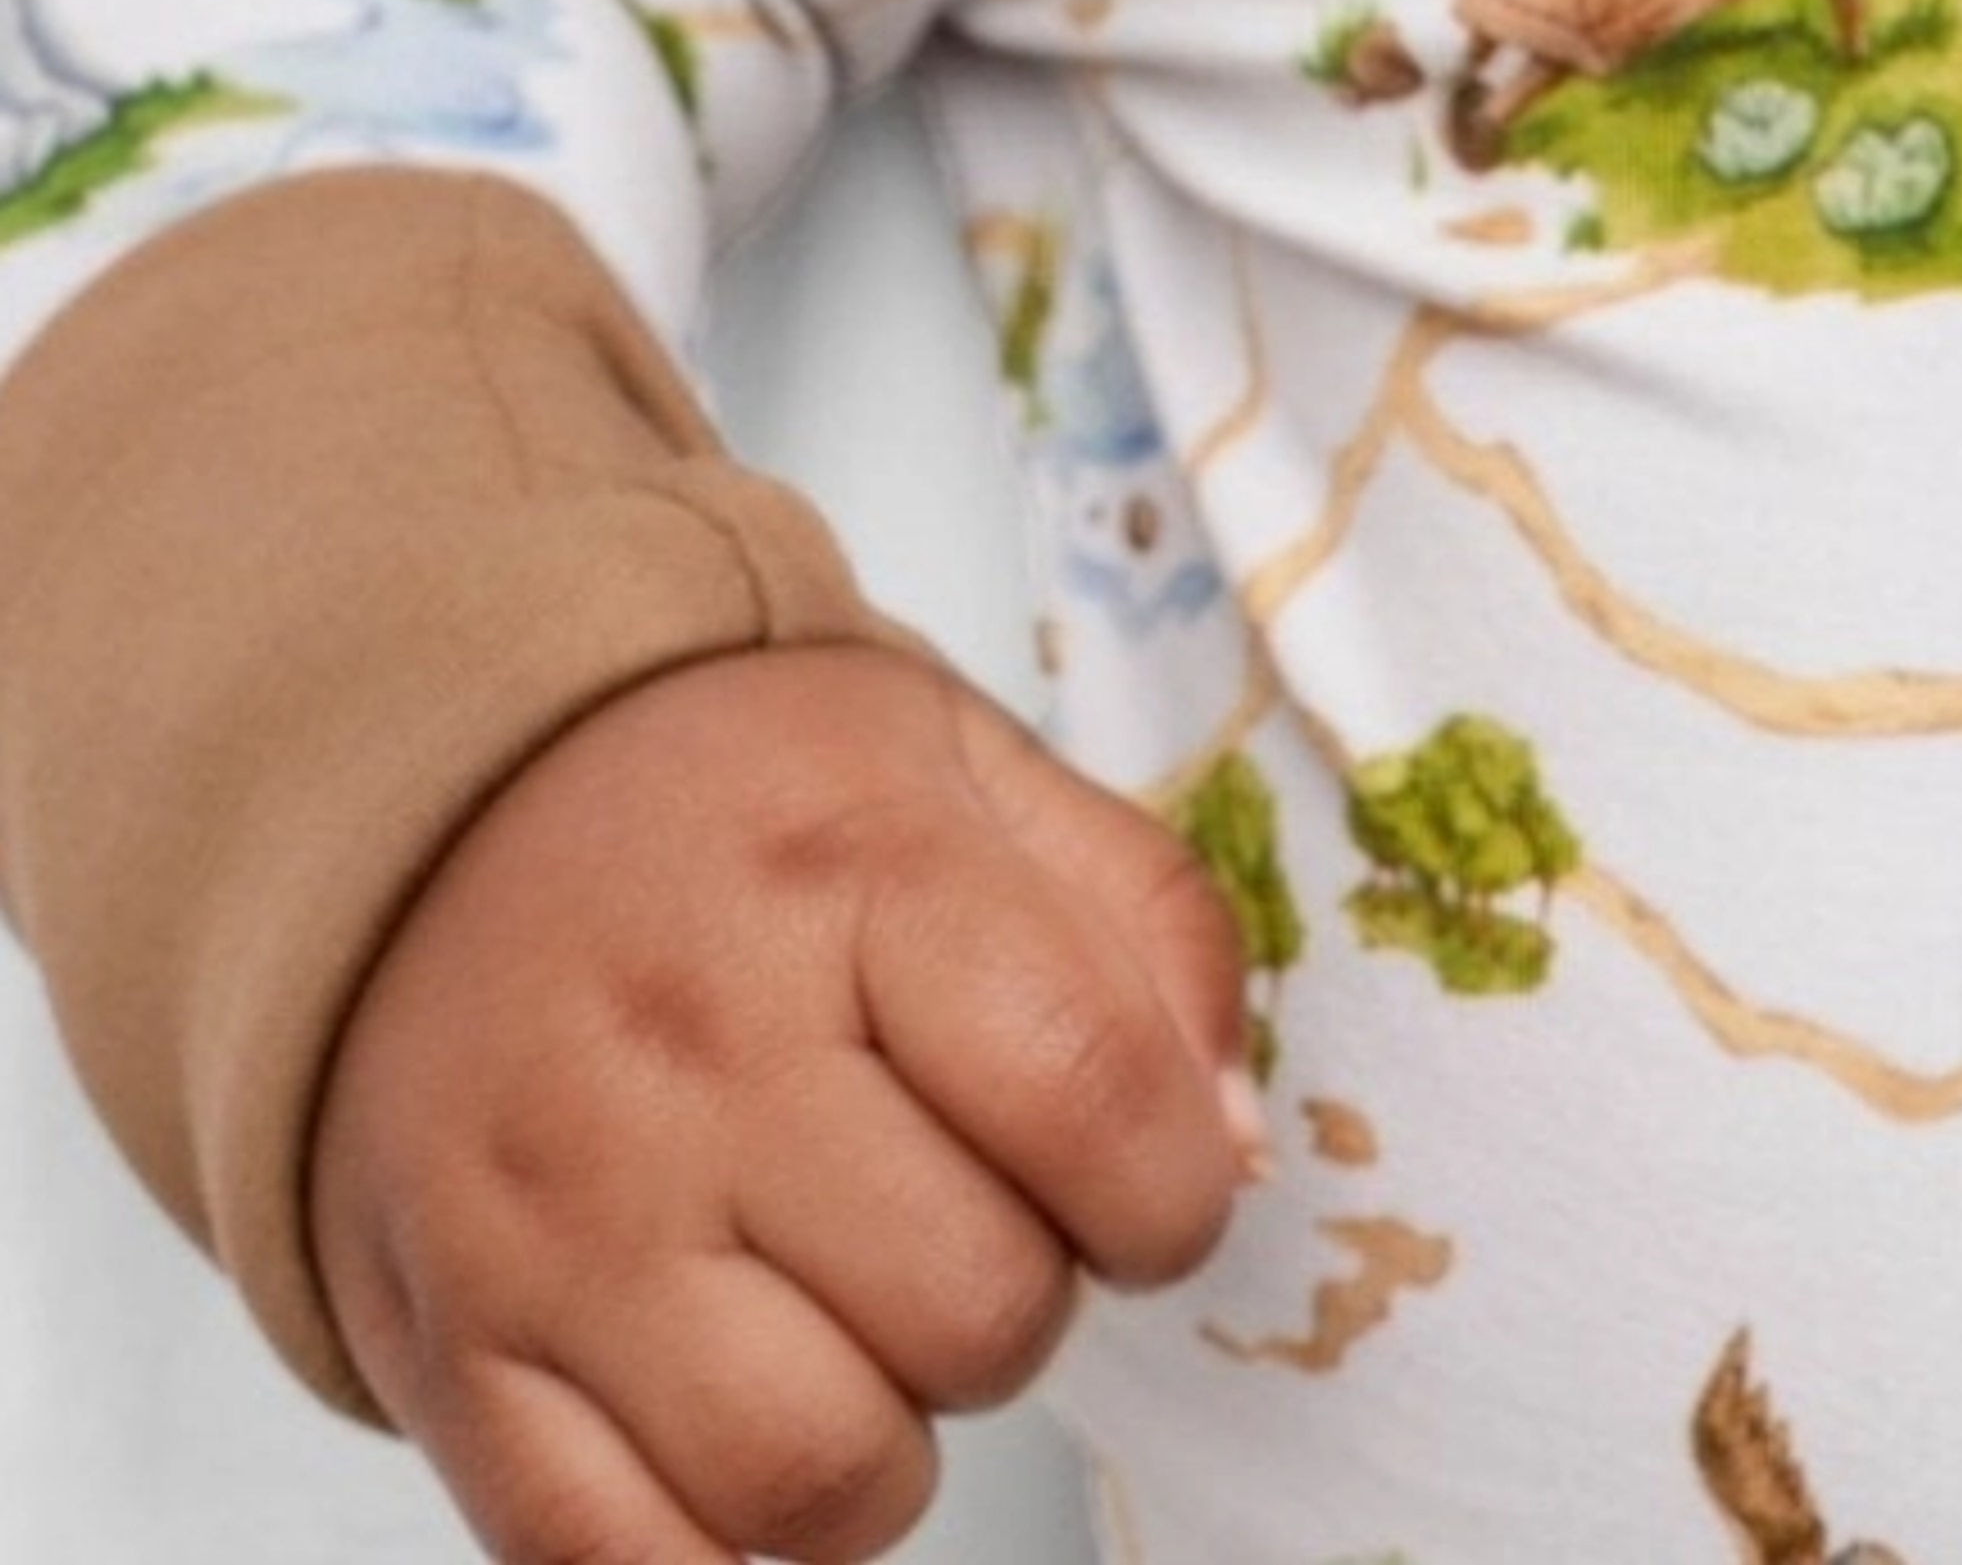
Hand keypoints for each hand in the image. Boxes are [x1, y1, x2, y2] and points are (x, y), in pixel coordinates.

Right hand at [307, 642, 1263, 1563]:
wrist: (439, 814)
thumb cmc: (744, 813)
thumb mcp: (970, 769)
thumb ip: (1146, 932)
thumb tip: (1229, 1153)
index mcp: (850, 871)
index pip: (1090, 1094)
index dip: (1171, 1188)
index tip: (1143, 1179)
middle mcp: (694, 1049)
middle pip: (977, 1313)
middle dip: (1024, 1300)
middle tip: (962, 1220)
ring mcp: (558, 1221)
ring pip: (817, 1477)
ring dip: (887, 1444)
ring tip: (853, 1327)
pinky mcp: (455, 1358)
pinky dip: (721, 1546)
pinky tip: (740, 1421)